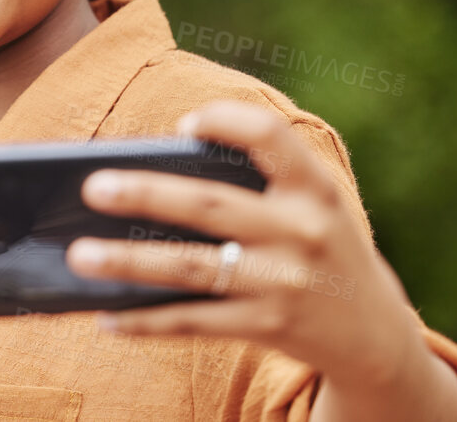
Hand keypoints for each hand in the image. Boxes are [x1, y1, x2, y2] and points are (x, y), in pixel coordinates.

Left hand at [63, 100, 456, 419]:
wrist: (376, 335)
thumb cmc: (320, 249)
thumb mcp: (311, 207)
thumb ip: (258, 183)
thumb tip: (151, 177)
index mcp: (314, 188)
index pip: (270, 136)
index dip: (224, 121)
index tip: (183, 126)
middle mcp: (302, 232)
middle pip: (209, 206)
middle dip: (145, 194)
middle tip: (91, 187)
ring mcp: (284, 283)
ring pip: (191, 269)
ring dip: (128, 262)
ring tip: (80, 255)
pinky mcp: (268, 327)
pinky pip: (194, 323)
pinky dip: (146, 321)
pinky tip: (107, 317)